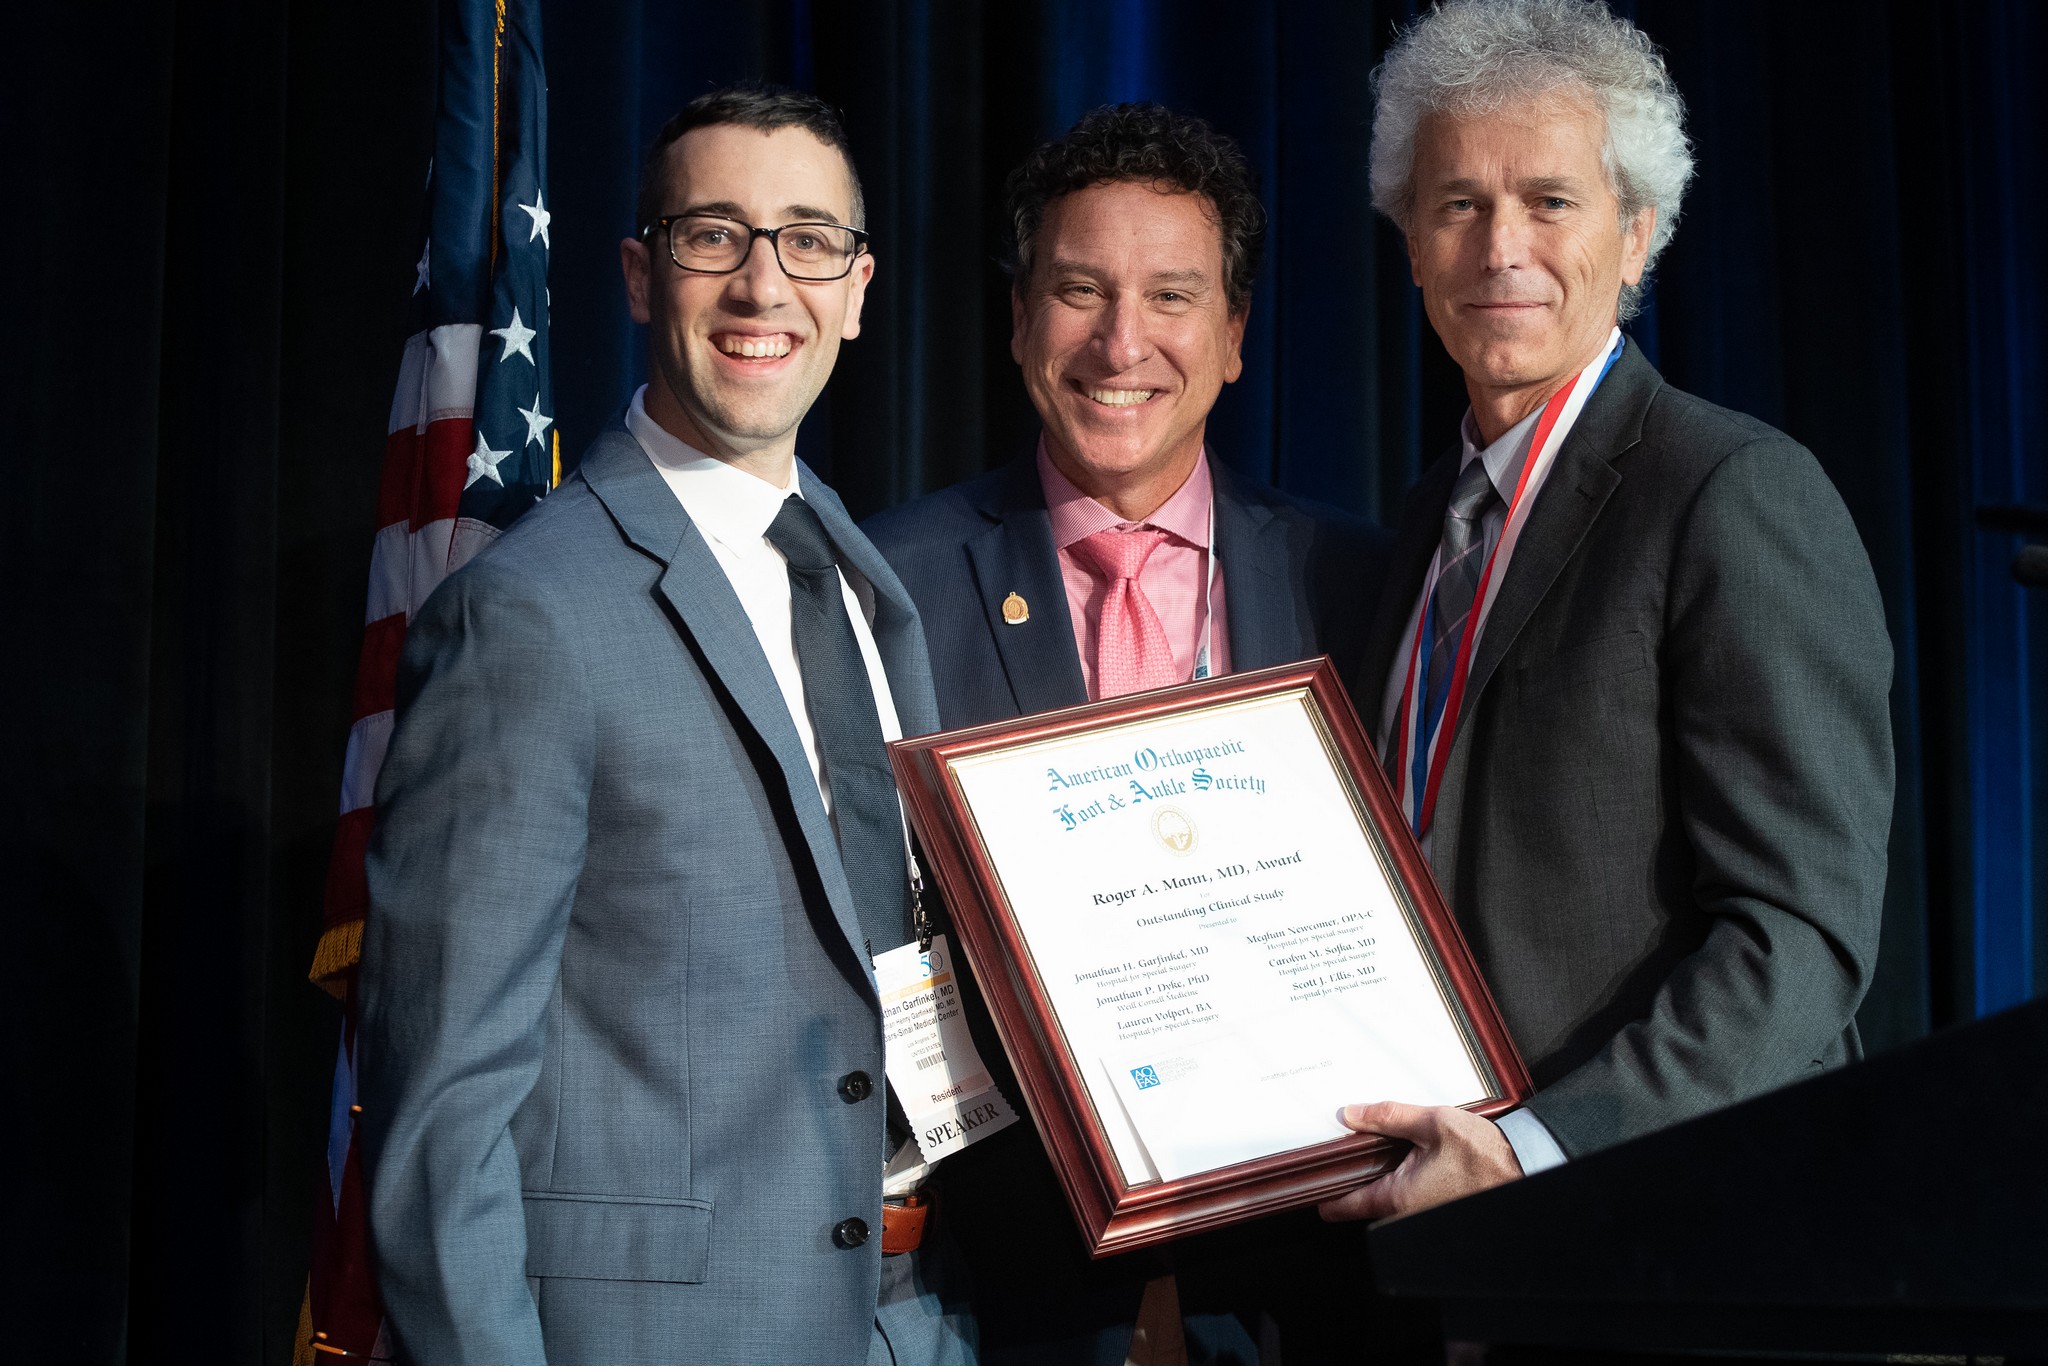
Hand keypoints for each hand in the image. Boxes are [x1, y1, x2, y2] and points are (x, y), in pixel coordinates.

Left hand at [1316, 1101, 1522, 1222]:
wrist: (1527, 1170)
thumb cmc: (1486, 1154)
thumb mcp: (1434, 1123)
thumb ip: (1389, 1117)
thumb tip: (1350, 1114)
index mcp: (1397, 1197)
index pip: (1344, 1205)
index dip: (1323, 1192)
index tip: (1308, 1181)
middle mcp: (1406, 1213)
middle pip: (1363, 1196)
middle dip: (1352, 1172)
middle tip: (1341, 1144)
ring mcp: (1422, 1214)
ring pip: (1386, 1194)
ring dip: (1378, 1170)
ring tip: (1372, 1140)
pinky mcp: (1437, 1207)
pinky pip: (1407, 1193)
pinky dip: (1399, 1173)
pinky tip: (1405, 1150)